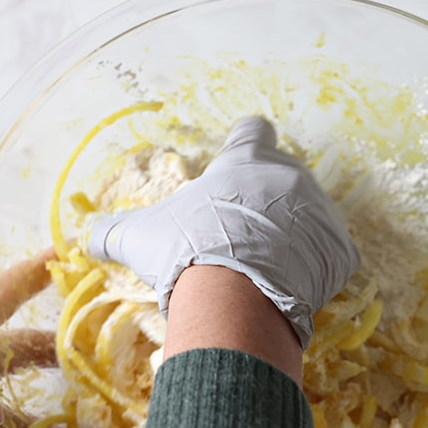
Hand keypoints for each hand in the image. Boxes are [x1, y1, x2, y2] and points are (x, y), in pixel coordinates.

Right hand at [88, 116, 360, 346]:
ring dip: (294, 234)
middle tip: (243, 233)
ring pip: (311, 216)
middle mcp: (291, 176)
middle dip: (267, 200)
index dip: (245, 144)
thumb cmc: (187, 251)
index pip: (252, 131)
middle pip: (285, 176)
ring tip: (267, 266)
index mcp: (246, 161)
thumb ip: (113, 232)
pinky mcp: (341, 249)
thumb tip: (86, 240)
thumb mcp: (140, 238)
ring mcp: (321, 211)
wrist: (236, 296)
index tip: (237, 163)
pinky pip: (332, 254)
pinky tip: (292, 286)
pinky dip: (316, 268)